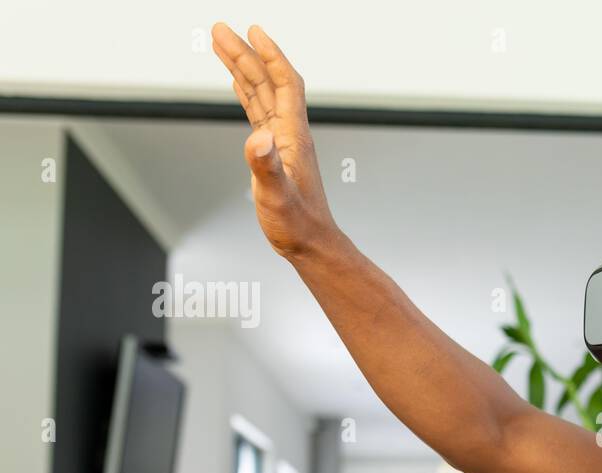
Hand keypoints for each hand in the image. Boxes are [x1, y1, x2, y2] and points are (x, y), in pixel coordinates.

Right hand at [211, 22, 339, 258]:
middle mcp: (289, 133)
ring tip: (221, 44)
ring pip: (260, 95)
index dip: (270, 55)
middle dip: (245, 53)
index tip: (253, 30)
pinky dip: (246, 93)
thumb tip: (258, 137)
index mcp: (292, 136)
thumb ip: (266, 166)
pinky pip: (258, 112)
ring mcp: (281, 142)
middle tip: (219, 28)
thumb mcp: (277, 195)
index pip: (284, 84)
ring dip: (242, 68)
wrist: (310, 244)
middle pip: (267, 82)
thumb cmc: (297, 224)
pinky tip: (236, 83)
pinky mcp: (273, 153)